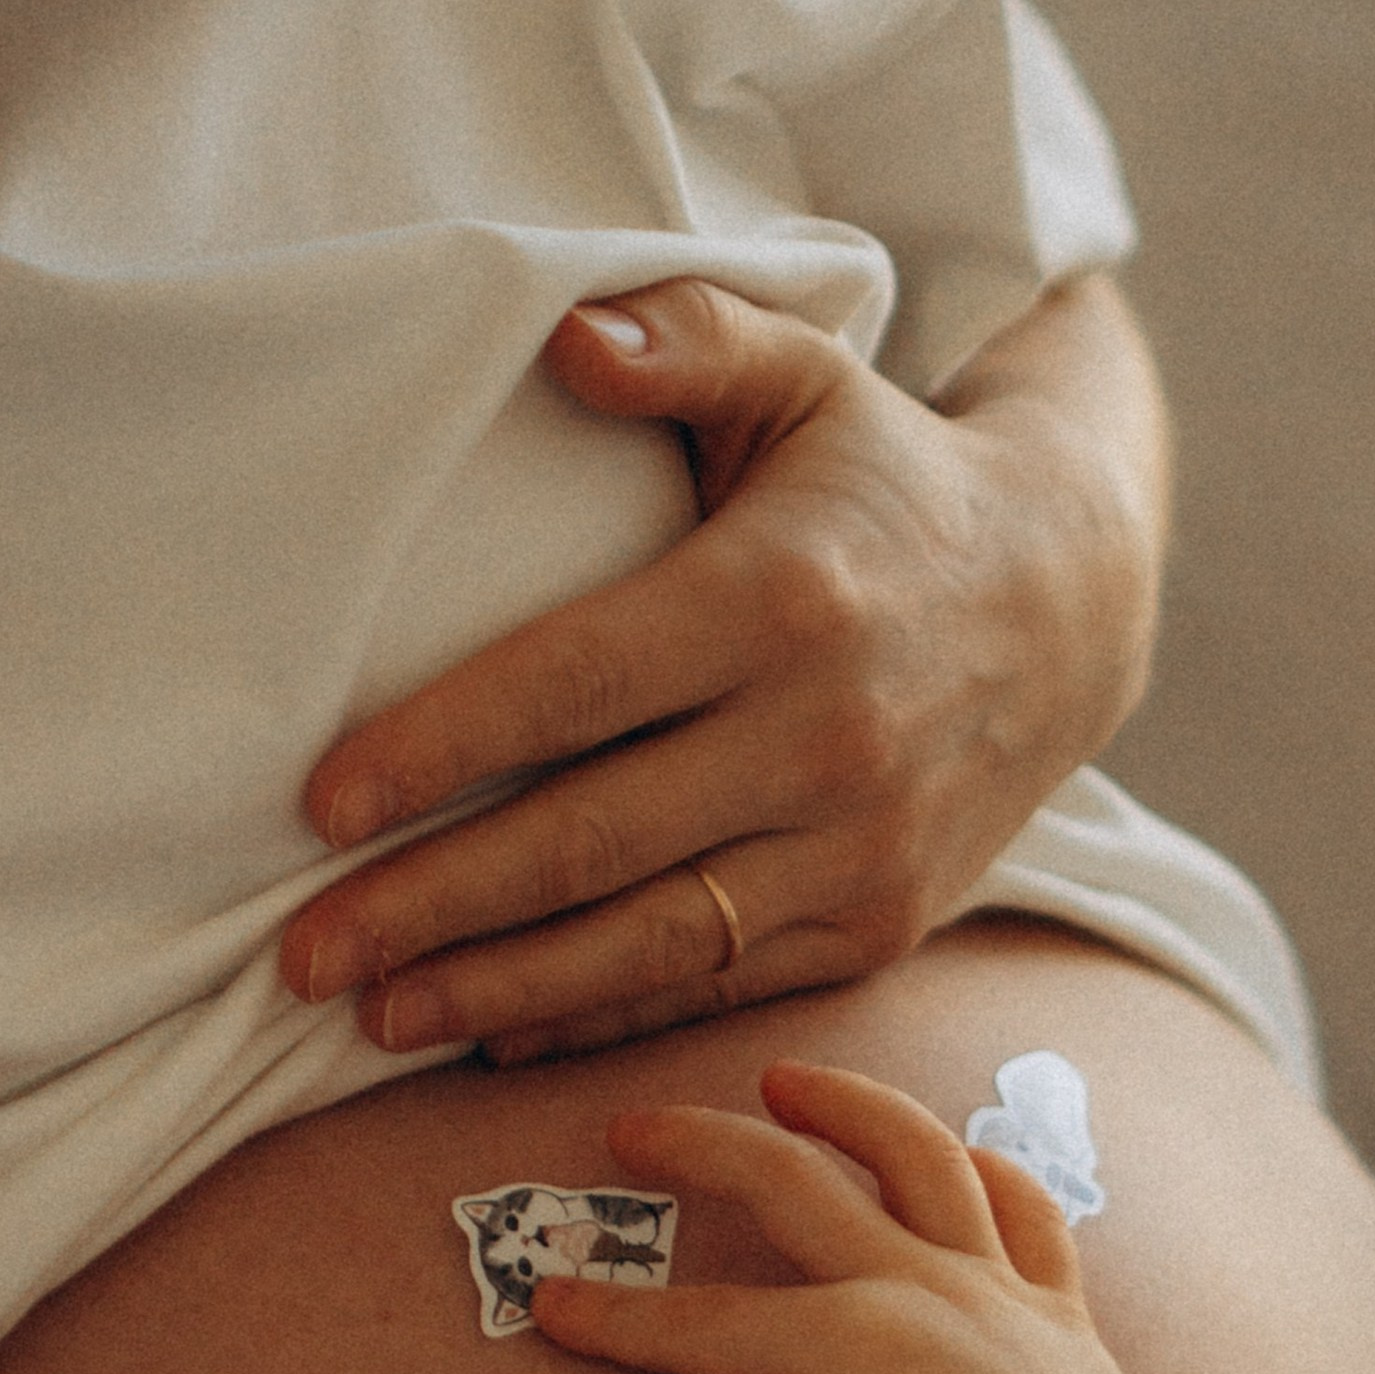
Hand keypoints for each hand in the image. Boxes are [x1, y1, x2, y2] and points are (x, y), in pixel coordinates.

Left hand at [278, 275, 1163, 1063]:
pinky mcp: (878, 926)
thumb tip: (564, 337)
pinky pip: (718, 990)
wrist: (1071, 611)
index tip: (319, 804)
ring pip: (650, 943)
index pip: (576, 685)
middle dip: (432, 906)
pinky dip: (605, 1021)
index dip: (440, 750)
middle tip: (303, 953)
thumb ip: (693, 337)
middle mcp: (826, 737)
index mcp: (781, 600)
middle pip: (590, 841)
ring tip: (376, 1015)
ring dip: (501, 992)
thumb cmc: (891, 489)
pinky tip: (501, 1036)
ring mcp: (859, 850)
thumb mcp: (811, 375)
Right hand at [527, 1062, 1160, 1373]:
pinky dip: (995, 1171)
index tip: (543, 1299)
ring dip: (848, 1107)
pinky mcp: (1055, 1305)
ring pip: (916, 1159)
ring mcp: (988, 1281)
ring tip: (789, 1080)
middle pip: (789, 1186)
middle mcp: (907, 1280)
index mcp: (838, 1337)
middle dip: (702, 1150)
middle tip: (634, 1126)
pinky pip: (1028, 1214)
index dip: (614, 1316)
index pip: (698, 1323)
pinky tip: (966, 1155)